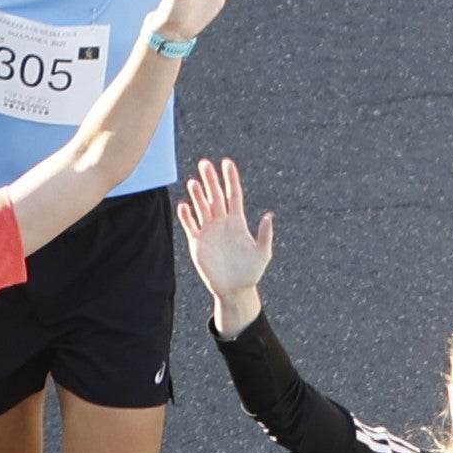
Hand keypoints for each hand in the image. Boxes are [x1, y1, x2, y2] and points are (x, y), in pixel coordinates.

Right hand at [176, 157, 271, 324]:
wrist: (234, 290)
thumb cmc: (250, 272)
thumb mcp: (262, 253)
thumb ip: (265, 234)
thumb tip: (269, 215)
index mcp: (238, 222)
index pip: (233, 194)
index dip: (230, 178)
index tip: (227, 162)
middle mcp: (222, 223)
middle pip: (215, 196)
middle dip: (210, 180)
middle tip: (204, 163)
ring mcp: (209, 231)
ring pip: (202, 208)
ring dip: (197, 195)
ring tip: (193, 182)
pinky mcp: (197, 243)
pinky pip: (190, 225)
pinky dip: (186, 216)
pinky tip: (183, 206)